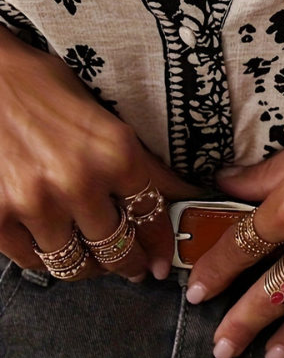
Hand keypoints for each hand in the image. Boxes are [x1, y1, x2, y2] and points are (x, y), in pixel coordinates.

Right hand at [0, 26, 203, 281]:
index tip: (161, 260)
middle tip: (133, 268)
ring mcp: (35, 204)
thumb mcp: (104, 117)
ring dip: (87, 266)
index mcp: (116, 151)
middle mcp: (80, 181)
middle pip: (115, 247)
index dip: (160, 242)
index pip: (151, 213)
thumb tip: (177, 191)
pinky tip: (53, 246)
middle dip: (128, 262)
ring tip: (94, 261)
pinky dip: (45, 257)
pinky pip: (31, 260)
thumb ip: (140, 160)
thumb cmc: (45, 89)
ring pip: (73, 262)